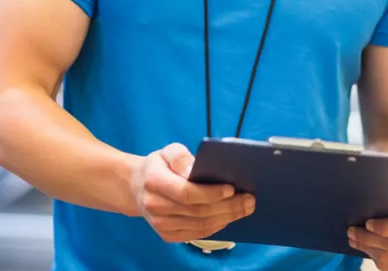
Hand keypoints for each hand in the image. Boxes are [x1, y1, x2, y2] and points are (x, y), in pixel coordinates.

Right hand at [129, 143, 254, 243]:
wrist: (137, 187)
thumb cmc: (159, 166)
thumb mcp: (167, 151)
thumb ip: (180, 157)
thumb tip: (194, 170)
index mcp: (154, 182)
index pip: (186, 193)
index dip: (211, 193)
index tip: (232, 188)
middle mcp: (155, 206)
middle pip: (198, 211)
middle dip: (228, 207)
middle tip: (249, 200)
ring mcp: (160, 224)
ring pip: (200, 225)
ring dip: (226, 218)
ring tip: (245, 208)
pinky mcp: (166, 235)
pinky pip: (196, 234)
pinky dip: (216, 227)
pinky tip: (229, 218)